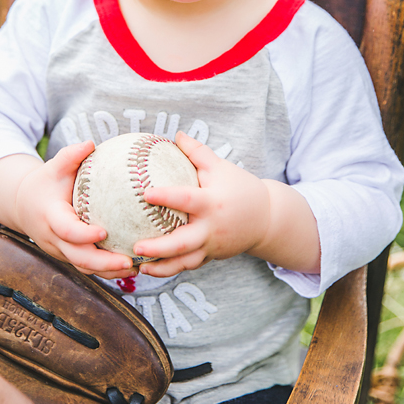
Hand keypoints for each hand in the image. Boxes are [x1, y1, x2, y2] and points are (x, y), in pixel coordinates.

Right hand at [13, 142, 136, 278]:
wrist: (24, 205)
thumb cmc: (45, 182)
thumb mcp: (54, 166)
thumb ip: (70, 156)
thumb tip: (90, 143)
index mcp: (50, 217)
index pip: (66, 230)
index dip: (83, 235)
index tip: (104, 233)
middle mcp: (54, 239)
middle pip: (78, 258)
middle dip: (104, 264)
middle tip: (130, 263)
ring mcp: (61, 251)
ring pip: (84, 268)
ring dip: (110, 272)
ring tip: (137, 269)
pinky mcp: (69, 256)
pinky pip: (88, 267)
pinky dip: (108, 270)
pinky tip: (132, 267)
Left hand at [133, 132, 272, 276]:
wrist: (267, 218)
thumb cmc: (240, 187)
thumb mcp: (220, 166)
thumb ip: (197, 151)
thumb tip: (176, 134)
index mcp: (211, 203)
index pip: (186, 200)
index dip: (166, 197)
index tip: (145, 193)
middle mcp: (211, 229)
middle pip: (183, 243)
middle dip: (159, 248)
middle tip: (136, 247)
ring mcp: (212, 247)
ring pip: (185, 262)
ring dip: (162, 268)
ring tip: (139, 268)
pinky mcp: (212, 257)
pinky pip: (189, 265)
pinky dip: (171, 269)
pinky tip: (151, 269)